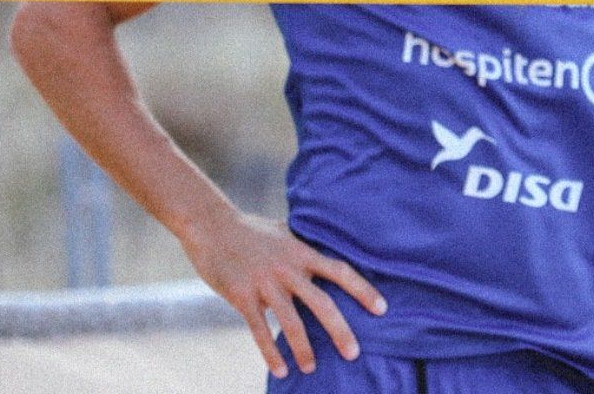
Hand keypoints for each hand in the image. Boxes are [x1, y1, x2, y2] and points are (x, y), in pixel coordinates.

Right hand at [179, 207, 386, 377]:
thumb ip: (302, 248)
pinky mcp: (242, 296)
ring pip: (291, 322)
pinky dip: (270, 353)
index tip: (382, 309)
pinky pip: (259, 330)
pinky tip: (281, 369)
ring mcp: (265, 283)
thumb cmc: (249, 229)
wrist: (211, 224)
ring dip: (304, 349)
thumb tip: (322, 256)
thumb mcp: (283, 233)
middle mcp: (288, 269)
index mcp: (301, 252)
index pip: (340, 271)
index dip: (363, 290)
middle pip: (322, 302)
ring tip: (312, 369)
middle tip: (354, 353)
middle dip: (340, 330)